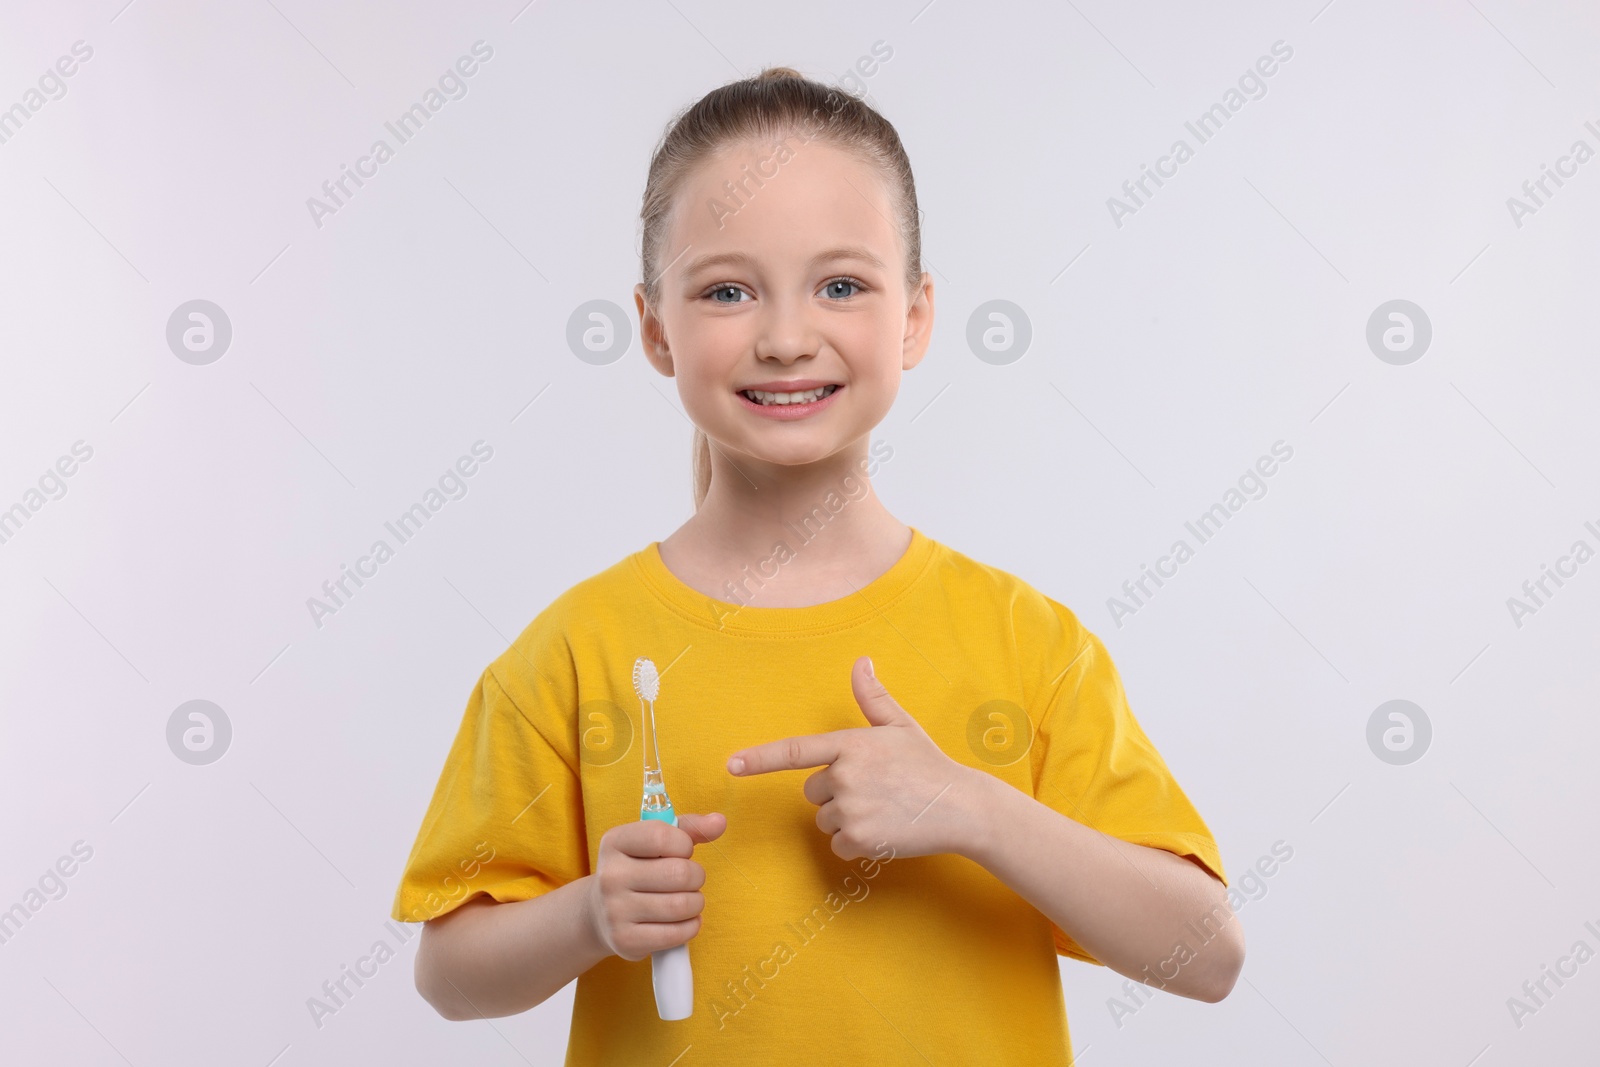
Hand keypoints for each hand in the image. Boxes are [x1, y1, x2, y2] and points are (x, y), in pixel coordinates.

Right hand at [585, 812, 725, 961]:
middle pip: (678, 873)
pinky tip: (684, 920)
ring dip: (696, 902)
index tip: (681, 852)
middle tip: (690, 880)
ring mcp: (614, 910)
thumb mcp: (655, 842)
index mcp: (615, 842)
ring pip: (680, 906)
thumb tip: (720, 821)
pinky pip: (675, 934)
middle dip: (696, 877)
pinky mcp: (624, 940)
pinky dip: (691, 927)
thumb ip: (689, 828)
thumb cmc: (638, 869)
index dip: (684, 844)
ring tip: (689, 900)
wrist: (600, 913)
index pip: (662, 837)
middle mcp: (610, 875)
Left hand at [728, 657, 985, 859]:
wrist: (961, 806)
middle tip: (875, 791)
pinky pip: (838, 846)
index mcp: (850, 745)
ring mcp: (851, 809)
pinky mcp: (860, 839)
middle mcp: (845, 775)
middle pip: (812, 792)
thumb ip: (872, 697)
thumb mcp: (900, 725)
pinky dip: (857, 845)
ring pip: (825, 821)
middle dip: (835, 794)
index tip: (732, 764)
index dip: (760, 758)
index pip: (795, 751)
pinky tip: (885, 832)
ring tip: (884, 810)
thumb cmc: (928, 764)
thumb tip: (861, 661)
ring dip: (847, 820)